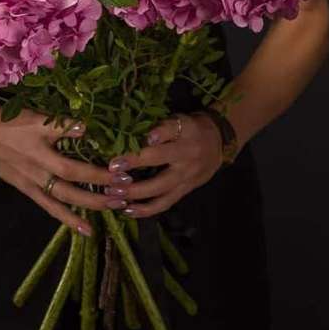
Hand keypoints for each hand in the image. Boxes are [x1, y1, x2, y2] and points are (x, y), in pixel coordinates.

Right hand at [0, 100, 117, 235]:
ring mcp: (32, 183)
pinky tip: (85, 229)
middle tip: (124, 194)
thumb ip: (60, 124)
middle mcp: (38, 172)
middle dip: (99, 192)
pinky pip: (49, 207)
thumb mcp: (35, 119)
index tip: (121, 171)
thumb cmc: (9, 122)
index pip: (75, 166)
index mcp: (41, 152)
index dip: (97, 172)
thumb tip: (87, 127)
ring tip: (114, 208)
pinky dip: (67, 219)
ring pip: (63, 200)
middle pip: (72, 187)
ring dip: (89, 206)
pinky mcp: (26, 189)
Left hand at [105, 112, 227, 218]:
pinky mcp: (185, 190)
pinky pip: (165, 203)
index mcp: (185, 132)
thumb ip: (160, 126)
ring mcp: (186, 176)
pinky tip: (127, 210)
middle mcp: (186, 154)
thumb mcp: (179, 119)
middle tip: (110, 171)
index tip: (129, 138)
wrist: (218, 144)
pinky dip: (146, 209)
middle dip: (133, 165)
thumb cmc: (190, 128)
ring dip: (135, 193)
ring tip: (113, 193)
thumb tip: (133, 132)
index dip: (148, 134)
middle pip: (158, 160)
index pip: (166, 131)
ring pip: (160, 187)